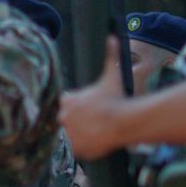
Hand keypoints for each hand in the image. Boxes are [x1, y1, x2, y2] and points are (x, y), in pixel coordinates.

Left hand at [61, 37, 129, 159]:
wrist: (123, 122)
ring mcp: (66, 135)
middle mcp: (62, 117)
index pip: (64, 103)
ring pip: (68, 135)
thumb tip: (113, 37)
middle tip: (92, 120)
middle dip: (75, 120)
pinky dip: (82, 147)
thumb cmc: (117, 98)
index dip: (75, 105)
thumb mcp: (112, 75)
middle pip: (64, 119)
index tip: (87, 107)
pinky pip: (74, 149)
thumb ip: (111, 55)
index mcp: (67, 101)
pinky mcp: (74, 148)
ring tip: (93, 131)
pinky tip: (93, 141)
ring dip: (77, 133)